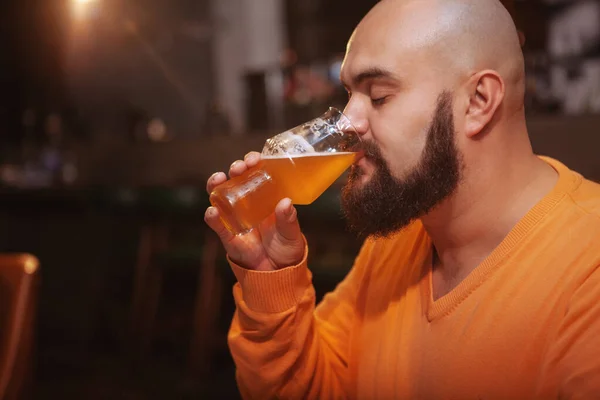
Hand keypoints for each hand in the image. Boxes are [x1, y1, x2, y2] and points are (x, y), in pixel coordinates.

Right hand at [204, 151, 305, 270]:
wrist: (277, 274)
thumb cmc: (286, 248)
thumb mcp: (292, 233)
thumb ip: (289, 220)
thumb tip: (286, 202)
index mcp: (266, 197)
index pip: (257, 172)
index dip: (254, 162)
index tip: (255, 159)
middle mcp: (248, 203)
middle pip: (237, 179)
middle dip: (236, 169)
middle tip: (239, 167)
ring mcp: (235, 217)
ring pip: (220, 196)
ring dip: (216, 184)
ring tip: (218, 179)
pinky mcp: (228, 235)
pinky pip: (217, 224)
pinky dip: (212, 217)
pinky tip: (212, 211)